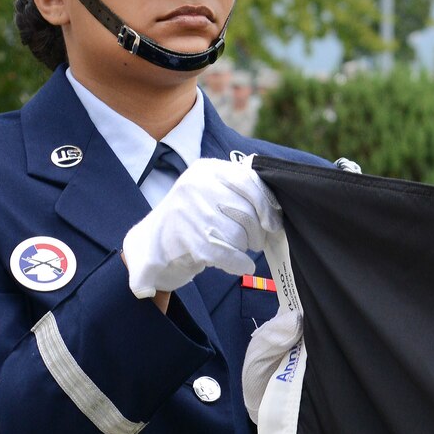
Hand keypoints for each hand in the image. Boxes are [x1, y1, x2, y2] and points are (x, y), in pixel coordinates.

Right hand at [121, 159, 281, 298]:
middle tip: (254, 240)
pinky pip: (228, 255)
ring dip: (244, 247)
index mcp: (206, 169)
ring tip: (235, 247)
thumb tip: (277, 211)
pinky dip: (240, 263)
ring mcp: (189, 212)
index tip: (273, 222)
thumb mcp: (214, 190)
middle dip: (257, 232)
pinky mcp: (188, 240)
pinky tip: (240, 264)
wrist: (156, 241)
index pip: (247, 181)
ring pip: (238, 235)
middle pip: (246, 212)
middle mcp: (195, 186)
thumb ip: (243, 191)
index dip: (266, 205)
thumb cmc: (196, 216)